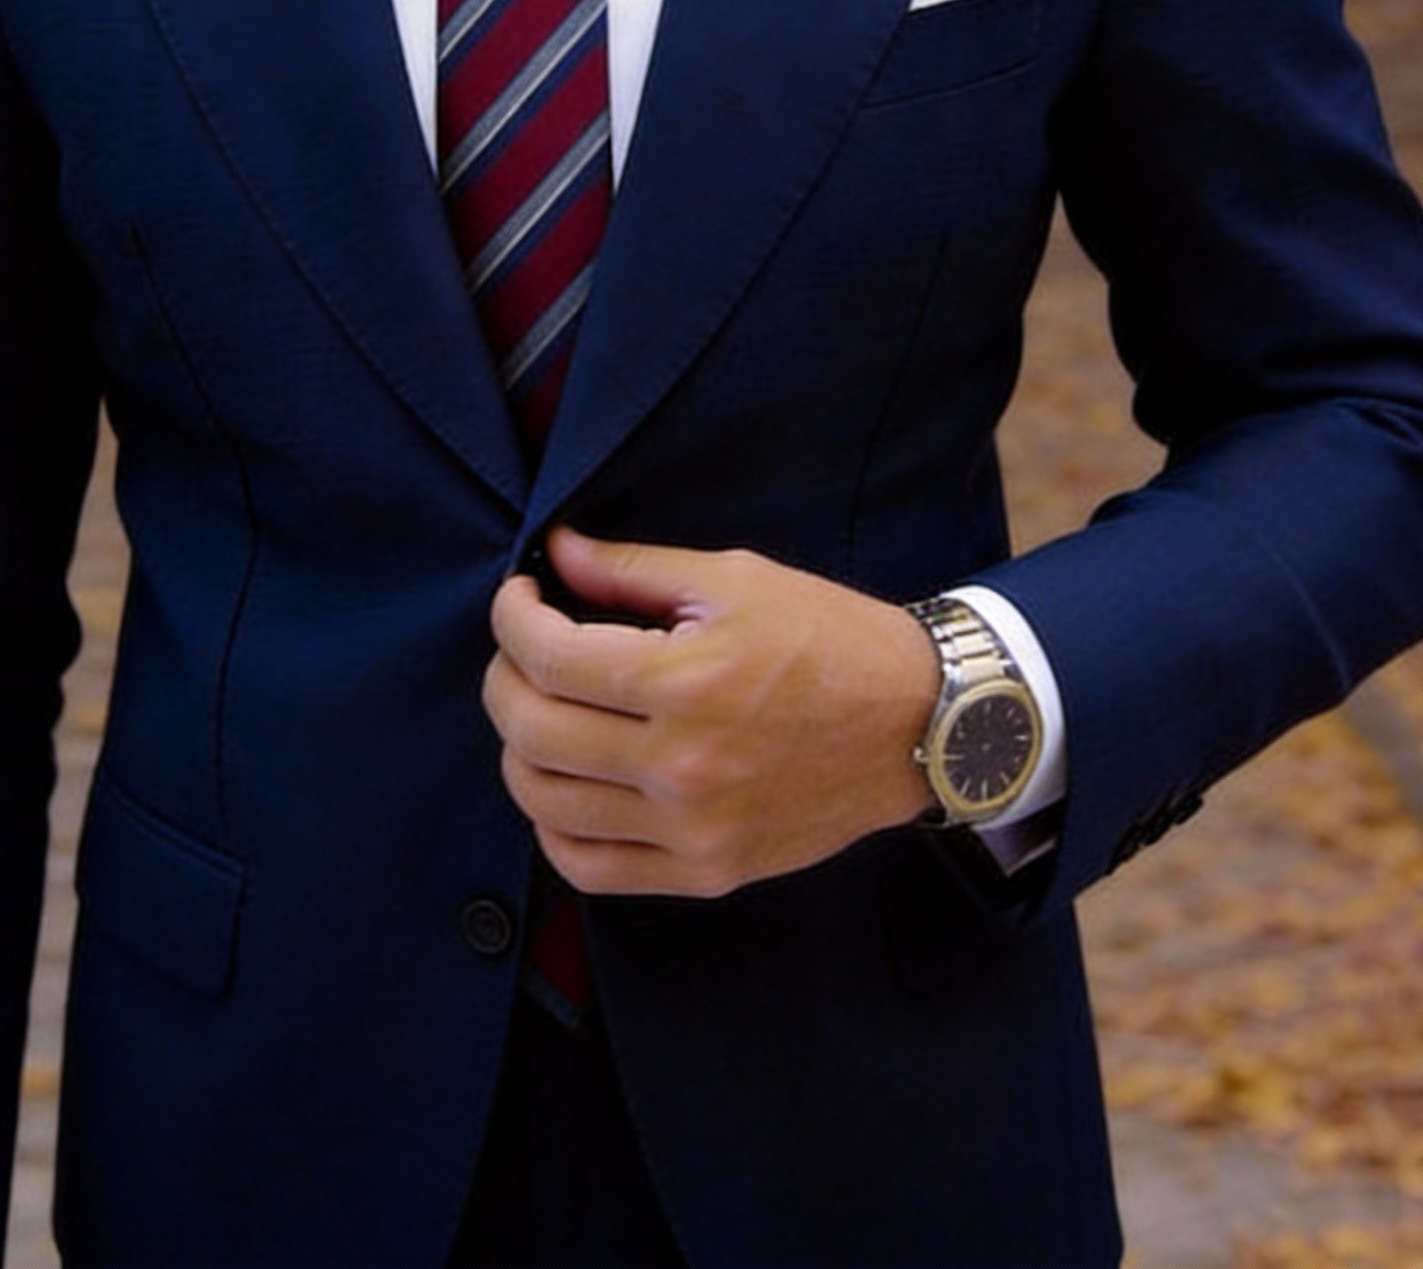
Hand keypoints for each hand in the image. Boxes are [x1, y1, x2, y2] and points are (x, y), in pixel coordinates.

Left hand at [481, 526, 938, 898]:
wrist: (919, 725)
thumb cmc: (830, 638)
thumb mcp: (736, 579)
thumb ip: (633, 569)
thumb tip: (557, 551)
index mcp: (687, 682)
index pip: (548, 657)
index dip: (511, 617)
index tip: (518, 597)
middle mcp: (682, 766)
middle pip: (531, 730)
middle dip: (504, 676)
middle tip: (522, 648)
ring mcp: (691, 830)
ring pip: (544, 804)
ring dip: (521, 748)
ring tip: (542, 709)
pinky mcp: (706, 871)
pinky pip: (589, 867)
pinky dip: (554, 827)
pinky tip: (568, 782)